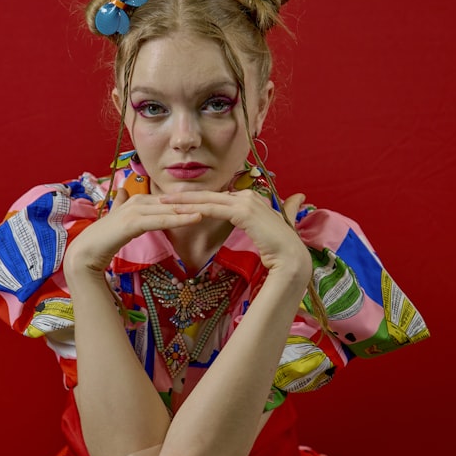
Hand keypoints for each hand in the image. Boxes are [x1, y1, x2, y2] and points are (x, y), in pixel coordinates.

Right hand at [63, 188, 202, 276]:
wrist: (86, 253)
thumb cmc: (104, 239)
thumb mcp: (118, 219)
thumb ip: (122, 205)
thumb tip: (122, 191)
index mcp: (138, 201)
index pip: (170, 200)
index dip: (190, 201)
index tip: (212, 202)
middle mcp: (137, 201)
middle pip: (173, 202)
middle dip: (197, 203)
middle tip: (221, 202)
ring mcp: (134, 210)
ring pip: (169, 209)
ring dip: (192, 209)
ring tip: (214, 208)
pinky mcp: (132, 222)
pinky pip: (160, 220)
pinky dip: (178, 218)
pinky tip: (194, 219)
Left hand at [159, 190, 310, 280]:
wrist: (292, 259)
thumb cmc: (279, 250)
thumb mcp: (264, 232)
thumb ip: (262, 220)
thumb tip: (281, 207)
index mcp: (252, 200)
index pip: (219, 198)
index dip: (198, 199)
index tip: (179, 202)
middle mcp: (249, 196)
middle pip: (211, 195)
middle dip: (186, 196)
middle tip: (163, 197)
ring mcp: (247, 202)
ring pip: (208, 200)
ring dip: (184, 201)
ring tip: (164, 202)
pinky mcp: (243, 212)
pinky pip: (213, 210)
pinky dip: (195, 210)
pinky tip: (179, 212)